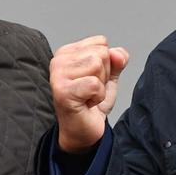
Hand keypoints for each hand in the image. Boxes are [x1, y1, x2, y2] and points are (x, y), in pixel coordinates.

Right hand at [50, 35, 129, 153]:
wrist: (84, 131)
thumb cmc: (91, 104)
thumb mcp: (109, 77)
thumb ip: (116, 60)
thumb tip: (117, 53)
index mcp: (67, 53)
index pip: (101, 43)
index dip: (106, 63)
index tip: (92, 80)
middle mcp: (58, 60)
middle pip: (100, 53)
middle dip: (103, 75)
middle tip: (90, 91)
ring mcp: (58, 75)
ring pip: (97, 65)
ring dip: (100, 86)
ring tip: (88, 96)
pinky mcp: (62, 91)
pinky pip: (95, 84)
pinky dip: (97, 97)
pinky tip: (87, 103)